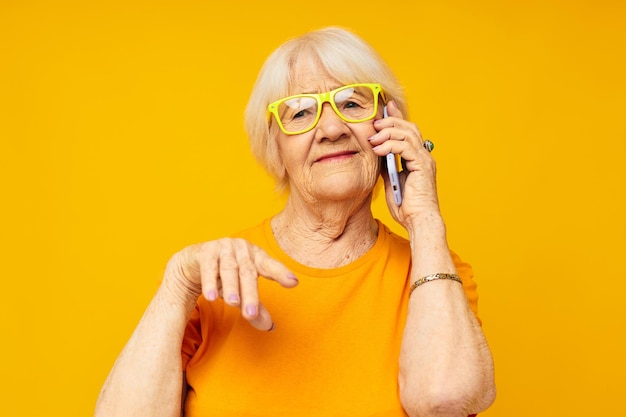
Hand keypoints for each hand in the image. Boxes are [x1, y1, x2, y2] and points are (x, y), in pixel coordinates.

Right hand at [163, 238, 297, 330]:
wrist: (196, 260)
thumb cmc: (227, 275)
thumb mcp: (242, 290)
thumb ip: (255, 306)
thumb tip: (269, 327)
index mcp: (256, 257)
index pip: (270, 266)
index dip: (281, 273)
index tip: (293, 282)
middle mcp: (242, 250)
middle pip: (248, 274)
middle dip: (250, 294)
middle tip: (251, 314)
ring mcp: (224, 248)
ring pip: (229, 270)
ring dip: (231, 287)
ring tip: (233, 304)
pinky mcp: (206, 251)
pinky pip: (209, 268)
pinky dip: (210, 283)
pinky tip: (211, 297)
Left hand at [370, 100, 440, 227]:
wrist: (418, 222)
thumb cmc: (407, 207)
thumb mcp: (391, 181)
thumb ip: (387, 166)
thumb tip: (377, 153)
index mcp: (418, 158)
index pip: (408, 132)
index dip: (396, 118)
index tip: (384, 109)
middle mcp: (424, 156)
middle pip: (409, 127)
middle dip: (391, 121)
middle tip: (374, 122)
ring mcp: (425, 160)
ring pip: (407, 133)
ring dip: (388, 132)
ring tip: (373, 137)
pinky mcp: (422, 166)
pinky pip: (405, 147)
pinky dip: (390, 145)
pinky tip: (377, 150)